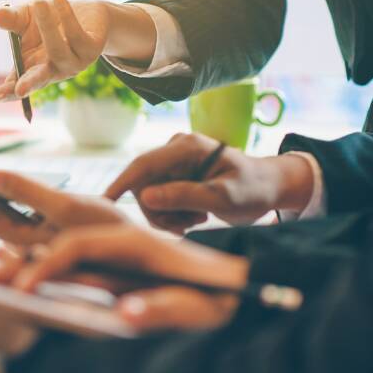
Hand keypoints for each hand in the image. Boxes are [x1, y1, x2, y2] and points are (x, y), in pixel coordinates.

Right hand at [0, 0, 156, 100]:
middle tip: (19, 88)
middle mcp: (54, 70)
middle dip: (29, 83)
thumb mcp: (26, 17)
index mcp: (34, 68)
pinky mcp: (91, 49)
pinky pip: (76, 34)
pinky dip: (66, 14)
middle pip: (40, 79)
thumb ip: (12, 19)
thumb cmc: (51, 20)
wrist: (86, 14)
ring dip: (47, 26)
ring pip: (58, 50)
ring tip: (38, 1)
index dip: (10, 91)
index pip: (20, 84)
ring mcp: (74, 62)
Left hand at [0, 170, 126, 245]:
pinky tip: (4, 195)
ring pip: (7, 218)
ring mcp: (44, 238)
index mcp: (28, 236)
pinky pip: (24, 219)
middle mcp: (31, 241)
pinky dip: (11, 204)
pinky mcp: (58, 235)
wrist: (146, 255)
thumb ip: (27, 191)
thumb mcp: (66, 207)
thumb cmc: (109, 232)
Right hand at [11, 224, 249, 331]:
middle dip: (22, 252)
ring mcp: (118, 254)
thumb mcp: (203, 307)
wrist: (246, 284)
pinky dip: (46, 273)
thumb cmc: (225, 297)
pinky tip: (24, 281)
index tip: (25, 291)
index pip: (79, 246)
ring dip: (28, 262)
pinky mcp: (118, 269)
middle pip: (62, 242)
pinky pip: (75, 267)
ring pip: (64, 253)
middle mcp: (122, 241)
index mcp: (139, 243)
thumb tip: (126, 316)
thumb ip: (165, 310)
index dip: (49, 267)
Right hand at [105, 133, 314, 232]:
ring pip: (148, 195)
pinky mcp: (174, 174)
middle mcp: (175, 149)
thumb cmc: (252, 190)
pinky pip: (157, 197)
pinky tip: (194, 216)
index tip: (102, 203)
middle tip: (186, 226)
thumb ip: (184, 196)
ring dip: (167, 215)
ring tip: (195, 220)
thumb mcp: (223, 198)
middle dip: (159, 210)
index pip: (143, 164)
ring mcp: (173, 162)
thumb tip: (145, 197)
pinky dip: (172, 213)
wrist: (269, 187)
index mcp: (186, 147)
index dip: (120, 184)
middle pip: (142, 184)